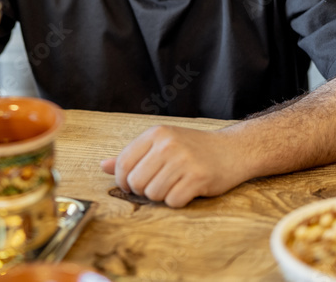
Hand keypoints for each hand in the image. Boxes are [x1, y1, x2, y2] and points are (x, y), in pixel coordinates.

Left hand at [99, 125, 243, 207]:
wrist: (232, 150)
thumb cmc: (194, 148)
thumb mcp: (162, 144)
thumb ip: (133, 155)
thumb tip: (103, 166)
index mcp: (156, 134)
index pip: (123, 163)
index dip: (123, 181)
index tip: (132, 185)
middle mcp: (168, 145)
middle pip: (136, 182)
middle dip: (142, 191)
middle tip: (157, 186)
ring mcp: (183, 161)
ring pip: (153, 194)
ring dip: (161, 196)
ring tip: (174, 186)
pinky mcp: (198, 178)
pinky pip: (173, 202)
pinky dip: (177, 202)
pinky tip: (186, 191)